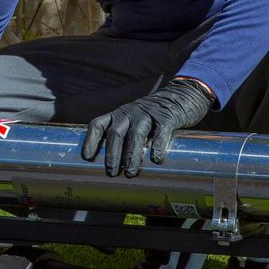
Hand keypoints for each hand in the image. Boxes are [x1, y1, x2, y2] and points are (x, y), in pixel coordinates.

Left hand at [82, 77, 213, 177]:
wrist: (181, 96)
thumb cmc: (153, 117)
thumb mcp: (134, 121)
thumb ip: (125, 137)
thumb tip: (116, 169)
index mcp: (118, 114)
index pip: (98, 124)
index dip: (90, 140)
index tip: (87, 158)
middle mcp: (130, 112)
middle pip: (116, 133)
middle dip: (112, 154)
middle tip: (111, 172)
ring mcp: (148, 113)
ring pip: (136, 134)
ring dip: (131, 155)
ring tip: (130, 172)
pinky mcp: (167, 116)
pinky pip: (161, 131)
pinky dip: (158, 145)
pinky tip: (156, 159)